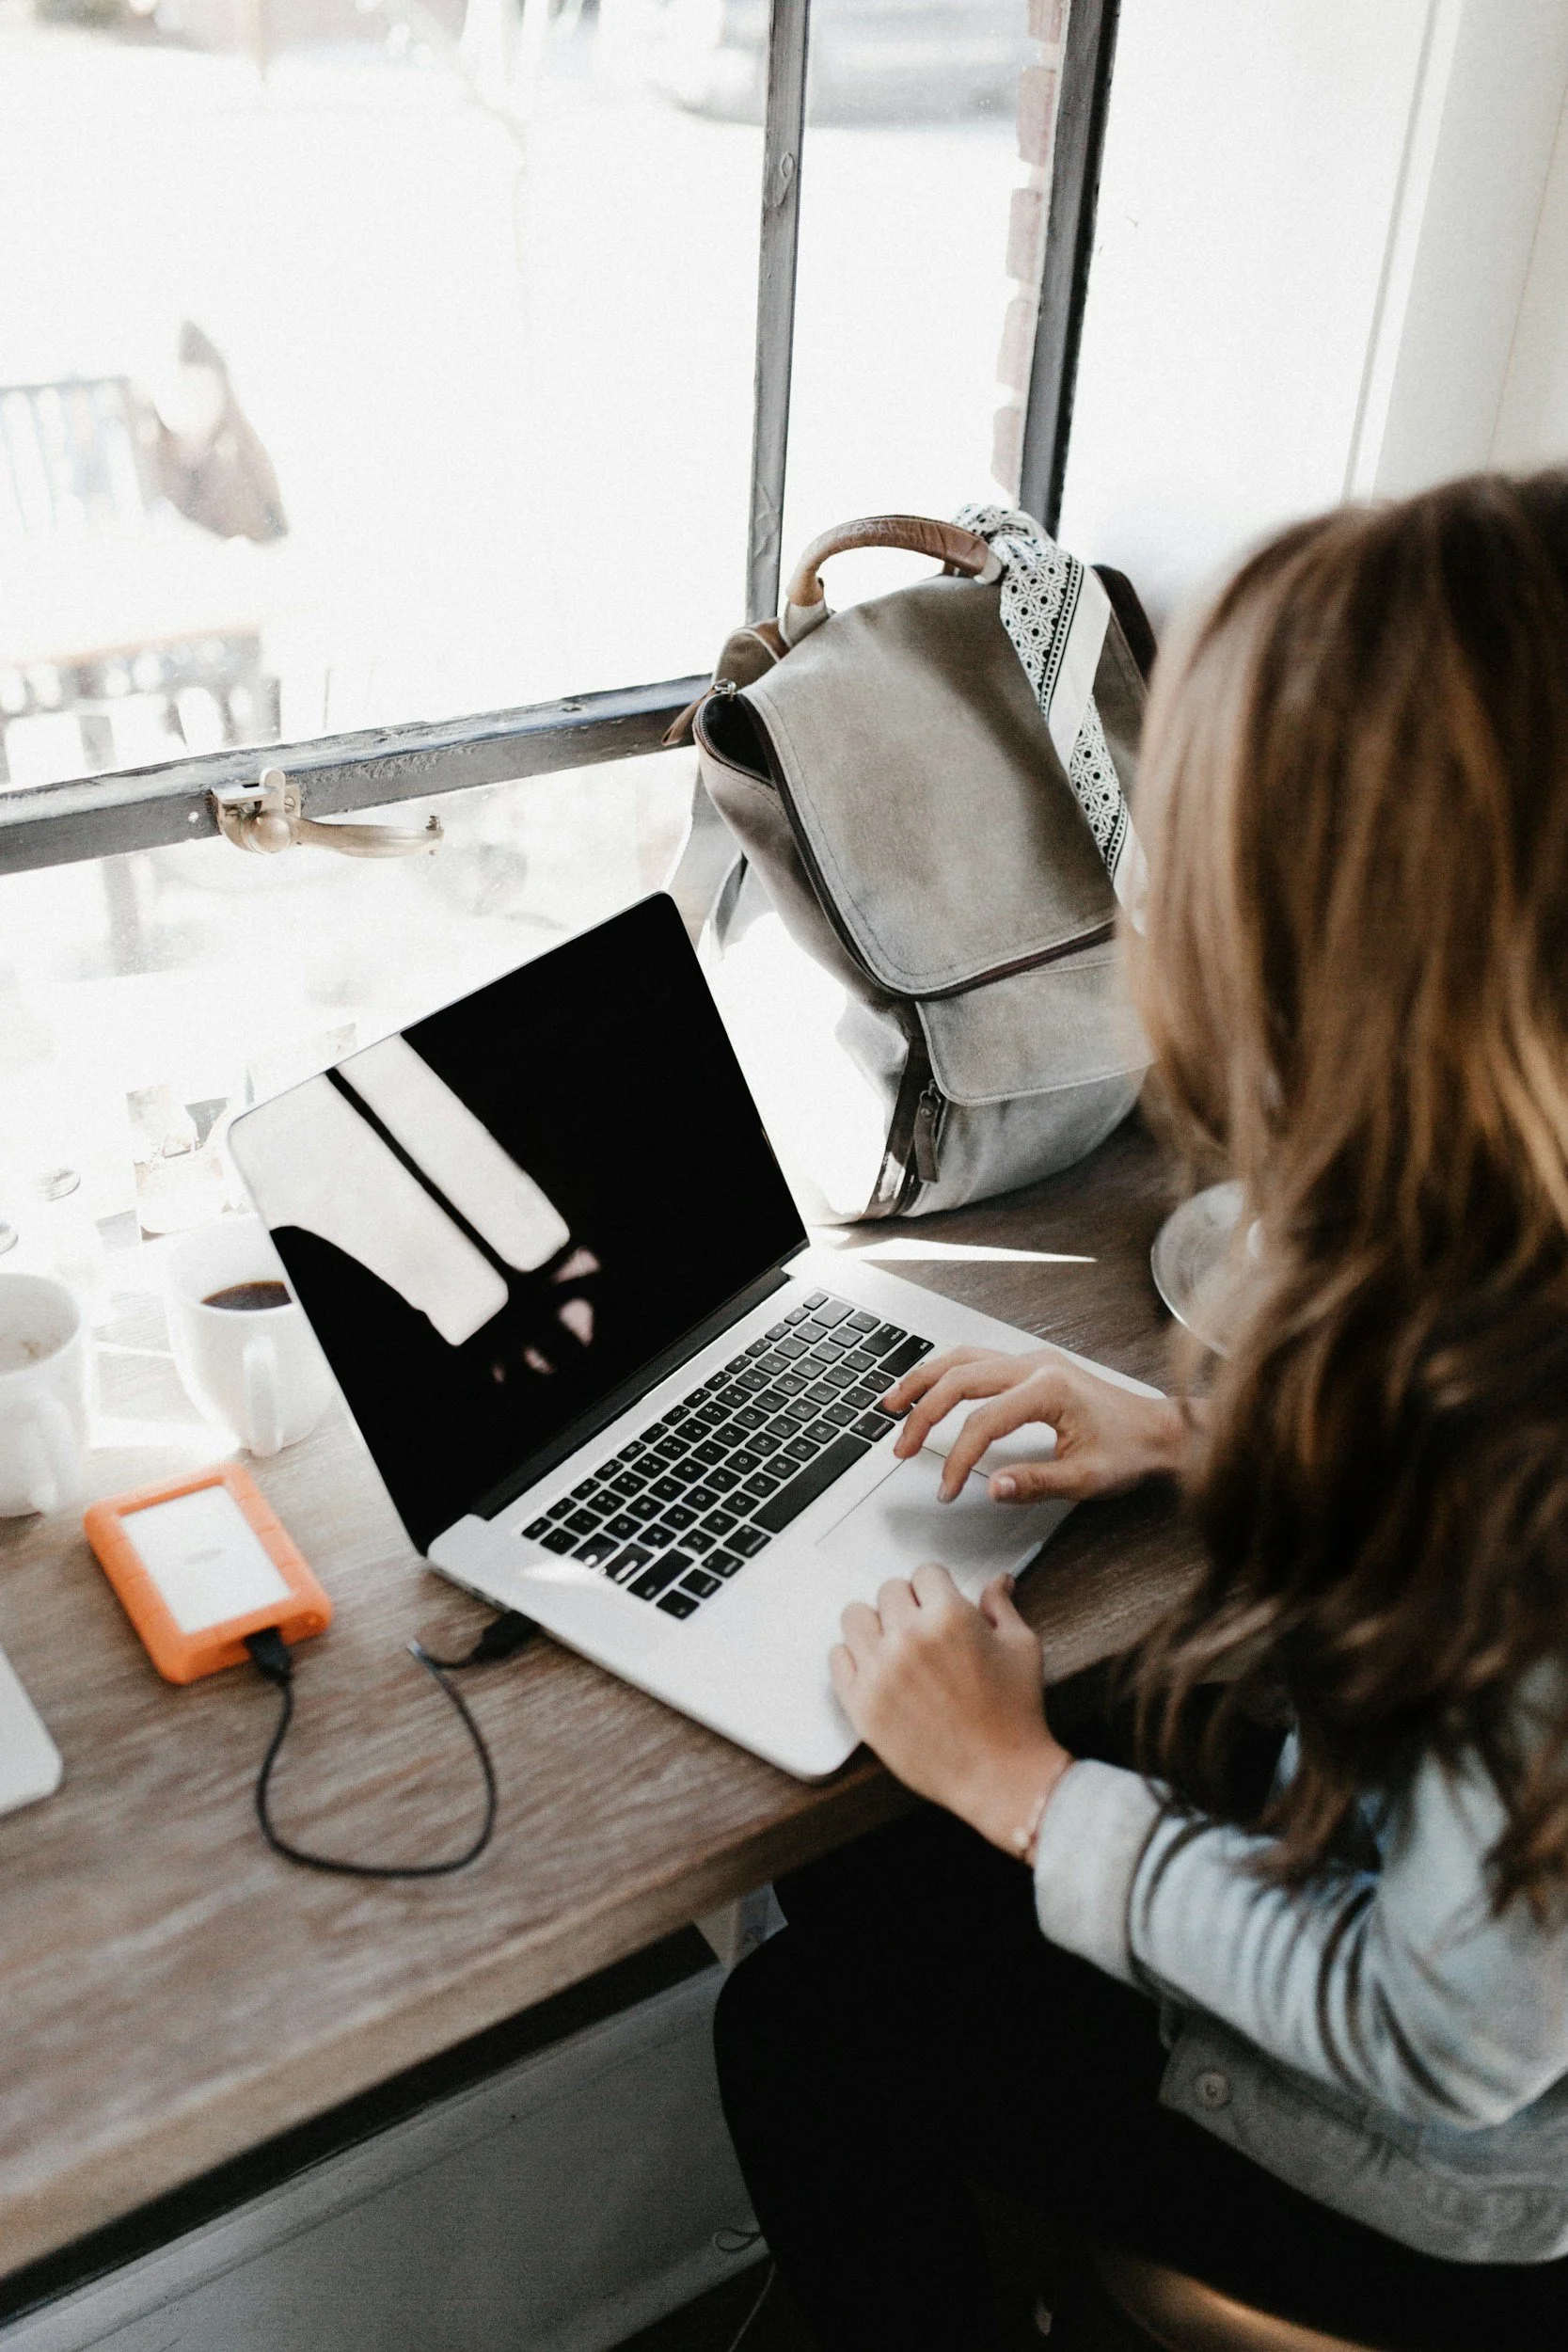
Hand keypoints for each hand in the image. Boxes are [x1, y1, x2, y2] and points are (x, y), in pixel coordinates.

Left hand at [830, 1565, 1072, 1854]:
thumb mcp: (1021, 1648)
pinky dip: (854, 1658)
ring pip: (855, 1616)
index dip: (937, 1589)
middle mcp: (908, 1638)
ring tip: (895, 1645)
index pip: (925, 1573)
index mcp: (949, 1617)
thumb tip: (998, 1581)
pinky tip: (877, 1669)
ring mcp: (879, 1671)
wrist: (999, 1776)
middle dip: (908, 1604)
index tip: (940, 1604)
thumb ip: (1001, 1607)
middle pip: (888, 1591)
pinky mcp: (860, 1704)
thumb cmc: (1015, 1715)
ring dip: (875, 1625)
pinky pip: (837, 1657)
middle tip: (923, 1629)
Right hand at [883, 1345, 1188, 1503]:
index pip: (982, 1422)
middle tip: (901, 1448)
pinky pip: (977, 1359)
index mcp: (1048, 1389)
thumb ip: (1036, 1483)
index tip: (947, 1490)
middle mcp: (1035, 1365)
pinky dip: (946, 1373)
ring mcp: (1033, 1360)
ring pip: (962, 1358)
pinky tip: (930, 1388)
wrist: (1161, 1430)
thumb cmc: (1131, 1452)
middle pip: (960, 1379)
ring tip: (893, 1405)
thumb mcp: (1087, 1479)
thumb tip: (992, 1487)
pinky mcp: (1032, 1365)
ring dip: (924, 1380)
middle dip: (923, 1414)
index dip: (957, 1459)